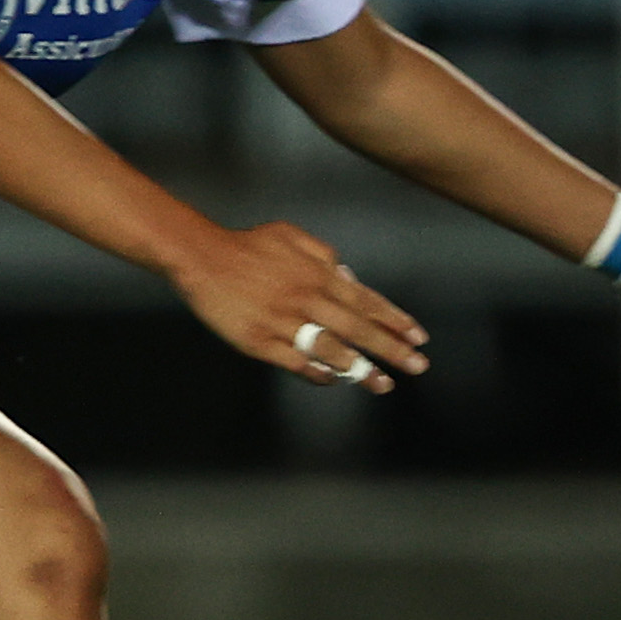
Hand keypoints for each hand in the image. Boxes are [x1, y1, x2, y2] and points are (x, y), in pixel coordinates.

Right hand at [160, 217, 428, 391]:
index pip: (367, 301)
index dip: (395, 321)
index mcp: (318, 274)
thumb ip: (324, 255)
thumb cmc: (248, 246)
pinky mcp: (261, 342)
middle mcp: (307, 299)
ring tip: (384, 384)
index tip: (418, 337)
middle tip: (418, 366)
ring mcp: (285, 323)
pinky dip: (319, 373)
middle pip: (358, 328)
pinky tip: (335, 380)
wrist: (202, 257)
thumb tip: (349, 277)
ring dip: (361, 369)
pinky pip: (297, 363)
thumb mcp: (292, 235)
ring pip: (333, 350)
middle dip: (392, 349)